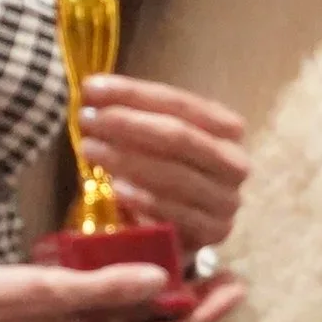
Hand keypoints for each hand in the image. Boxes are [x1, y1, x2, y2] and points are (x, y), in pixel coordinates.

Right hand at [0, 259, 234, 321]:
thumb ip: (109, 287)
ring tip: (190, 260)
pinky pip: (103, 312)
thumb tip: (164, 278)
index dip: (203, 312)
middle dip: (187, 302)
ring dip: (156, 293)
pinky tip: (134, 260)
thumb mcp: (53, 292)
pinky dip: (122, 289)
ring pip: (128, 321)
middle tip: (224, 270)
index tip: (237, 286)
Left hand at [77, 75, 250, 250]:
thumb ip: (133, 116)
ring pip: (176, 175)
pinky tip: (116, 189)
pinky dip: (145, 200)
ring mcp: (227, 200)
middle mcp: (234, 162)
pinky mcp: (215, 233)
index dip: (134, 93)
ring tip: (89, 149)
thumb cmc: (165, 177)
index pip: (180, 103)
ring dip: (128, 160)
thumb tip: (93, 91)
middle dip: (128, 124)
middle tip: (87, 118)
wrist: (182, 233)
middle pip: (180, 136)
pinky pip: (177, 214)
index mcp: (227, 128)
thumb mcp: (154, 142)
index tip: (91, 88)